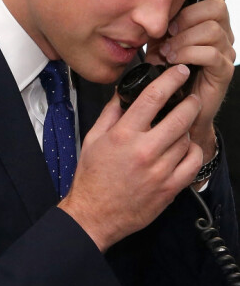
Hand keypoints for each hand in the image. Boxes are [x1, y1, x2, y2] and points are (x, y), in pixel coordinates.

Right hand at [58, 64, 202, 251]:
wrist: (95, 213)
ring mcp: (160, 170)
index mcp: (123, 135)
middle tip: (190, 96)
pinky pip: (193, 162)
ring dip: (187, 128)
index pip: (152, 98)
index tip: (179, 72)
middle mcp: (144, 150)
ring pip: (187, 139)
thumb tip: (122, 94)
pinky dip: (192, 150)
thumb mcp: (93, 138)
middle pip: (179, 117)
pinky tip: (184, 147)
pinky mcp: (170, 188)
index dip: (170, 80)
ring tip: (180, 126)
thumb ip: (110, 113)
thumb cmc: (92, 176)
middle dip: (189, 102)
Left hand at [146, 0, 234, 152]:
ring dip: (182, 39)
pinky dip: (186, 53)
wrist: (176, 108)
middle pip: (213, 6)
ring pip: (210, 27)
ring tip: (167, 53)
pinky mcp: (223, 68)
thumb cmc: (168, 73)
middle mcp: (220, 31)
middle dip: (185, 17)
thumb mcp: (160, 40)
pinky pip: (209, 50)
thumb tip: (153, 9)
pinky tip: (175, 60)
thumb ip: (163, 22)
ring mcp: (224, 49)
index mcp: (205, 20)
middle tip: (167, 35)